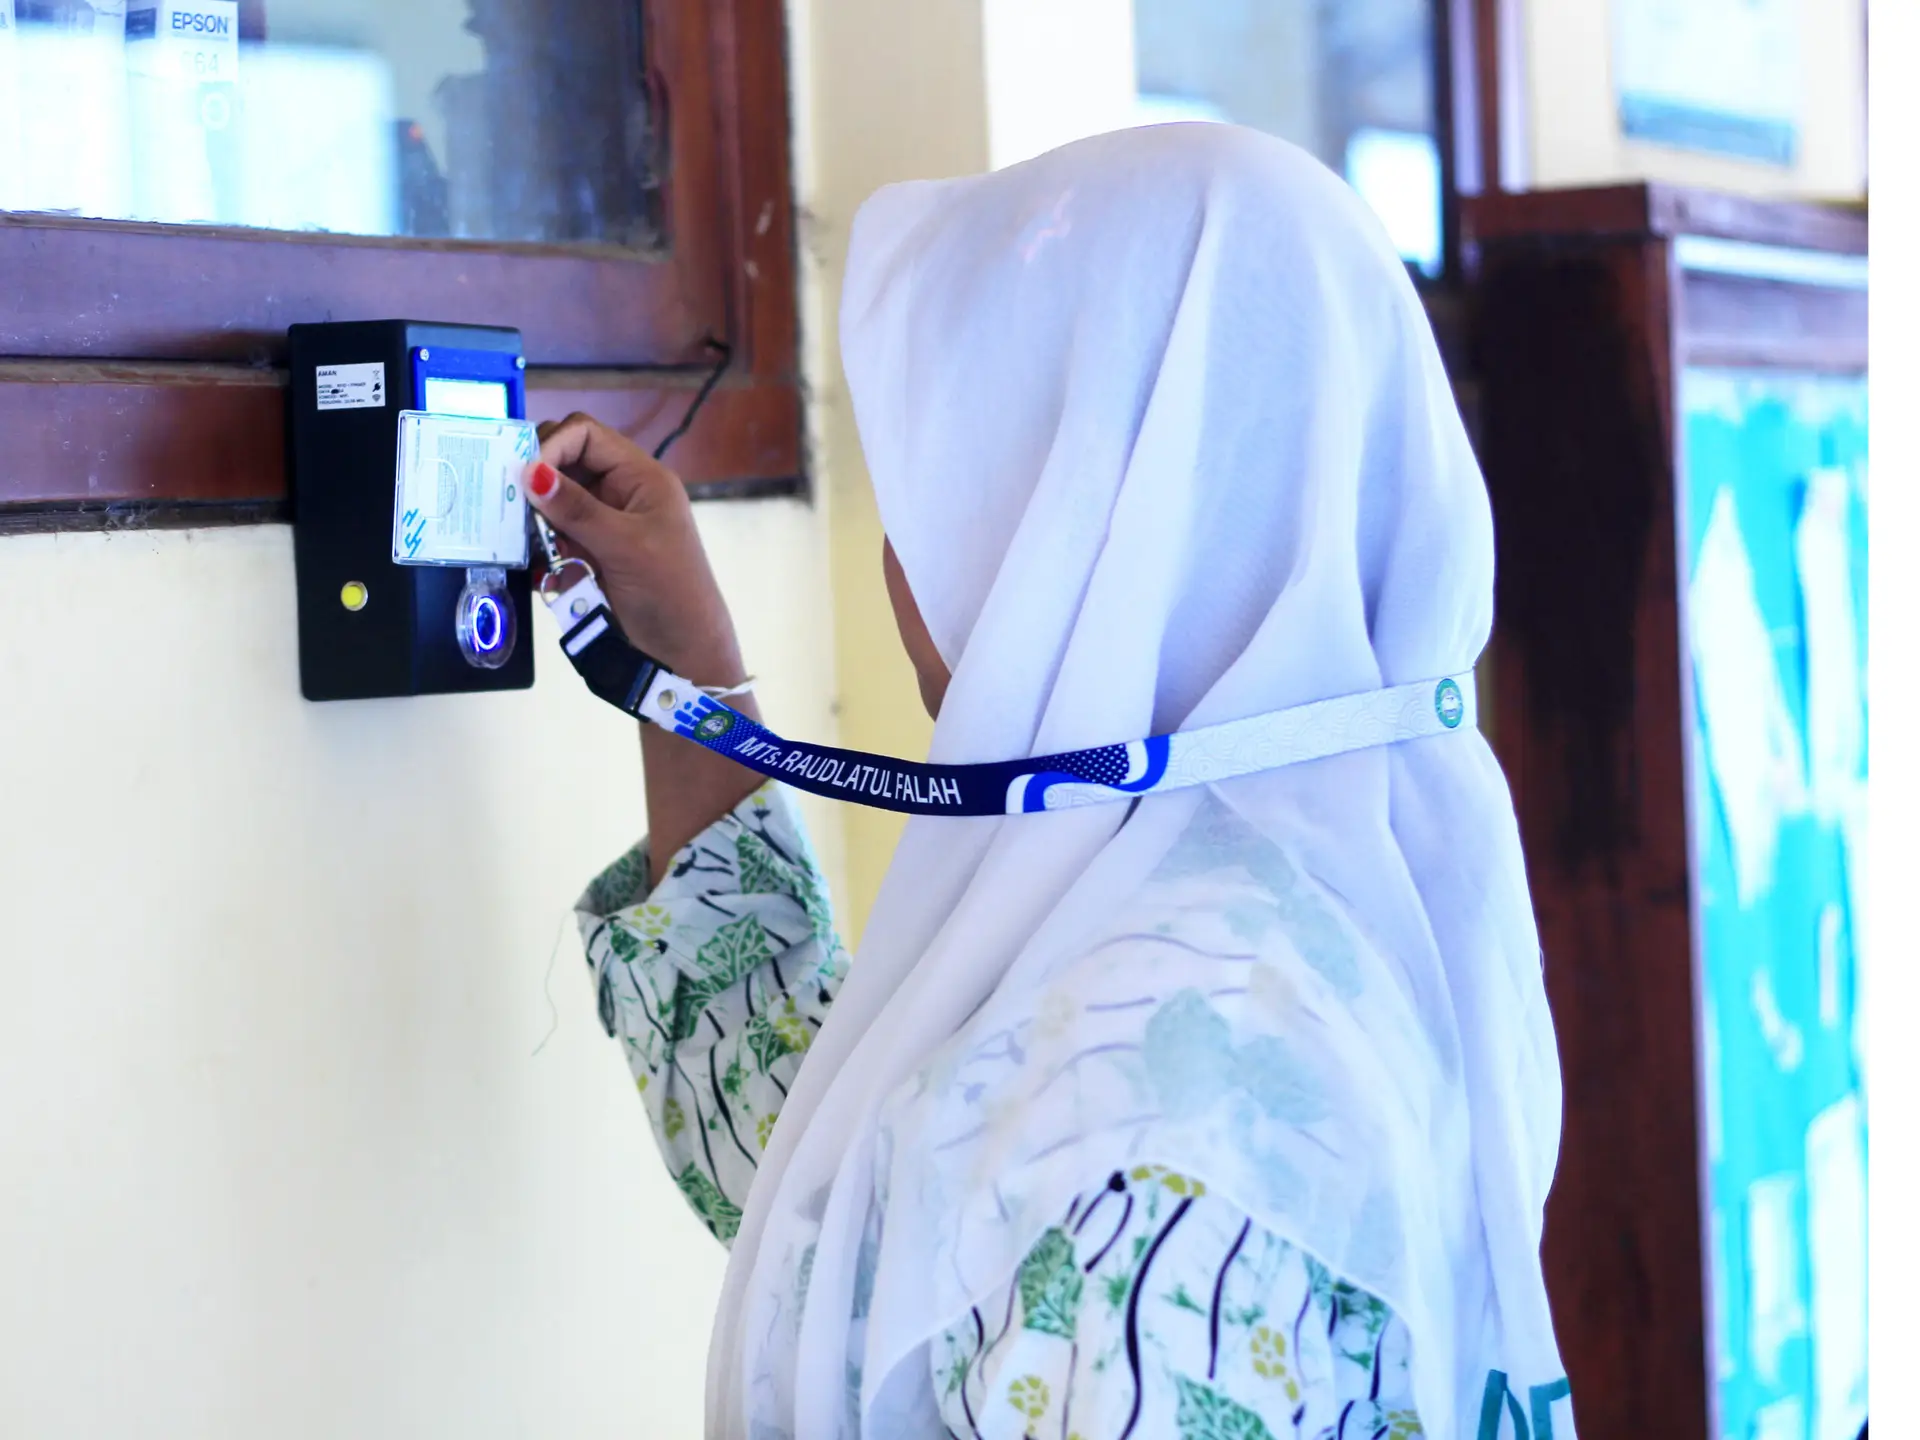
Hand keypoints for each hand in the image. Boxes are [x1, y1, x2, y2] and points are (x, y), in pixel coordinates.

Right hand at [528, 412, 745, 687]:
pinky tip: (535, 567)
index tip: (524, 476)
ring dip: (534, 519)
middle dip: (537, 482)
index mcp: (640, 477)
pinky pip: (552, 538)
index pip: (586, 435)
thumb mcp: (624, 546)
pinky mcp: (588, 556)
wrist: (683, 655)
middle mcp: (619, 493)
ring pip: (552, 503)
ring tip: (520, 539)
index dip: (552, 445)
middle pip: (564, 464)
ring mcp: (603, 525)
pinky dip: (539, 548)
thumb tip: (529, 472)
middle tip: (512, 507)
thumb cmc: (669, 593)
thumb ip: (576, 509)